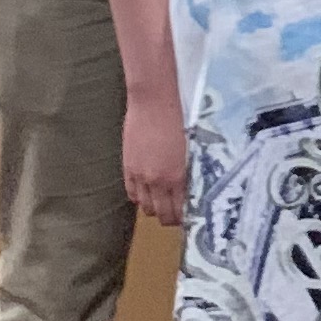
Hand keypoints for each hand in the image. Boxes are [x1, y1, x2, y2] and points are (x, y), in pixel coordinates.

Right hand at [121, 89, 188, 221]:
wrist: (153, 102)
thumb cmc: (179, 119)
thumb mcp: (192, 148)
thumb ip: (190, 171)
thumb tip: (192, 187)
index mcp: (178, 176)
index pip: (180, 210)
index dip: (184, 218)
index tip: (189, 217)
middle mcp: (158, 180)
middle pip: (162, 213)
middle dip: (170, 218)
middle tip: (176, 214)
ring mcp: (140, 175)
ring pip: (146, 206)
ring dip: (154, 209)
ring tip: (162, 204)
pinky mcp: (128, 167)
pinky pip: (131, 194)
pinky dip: (139, 198)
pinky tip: (147, 194)